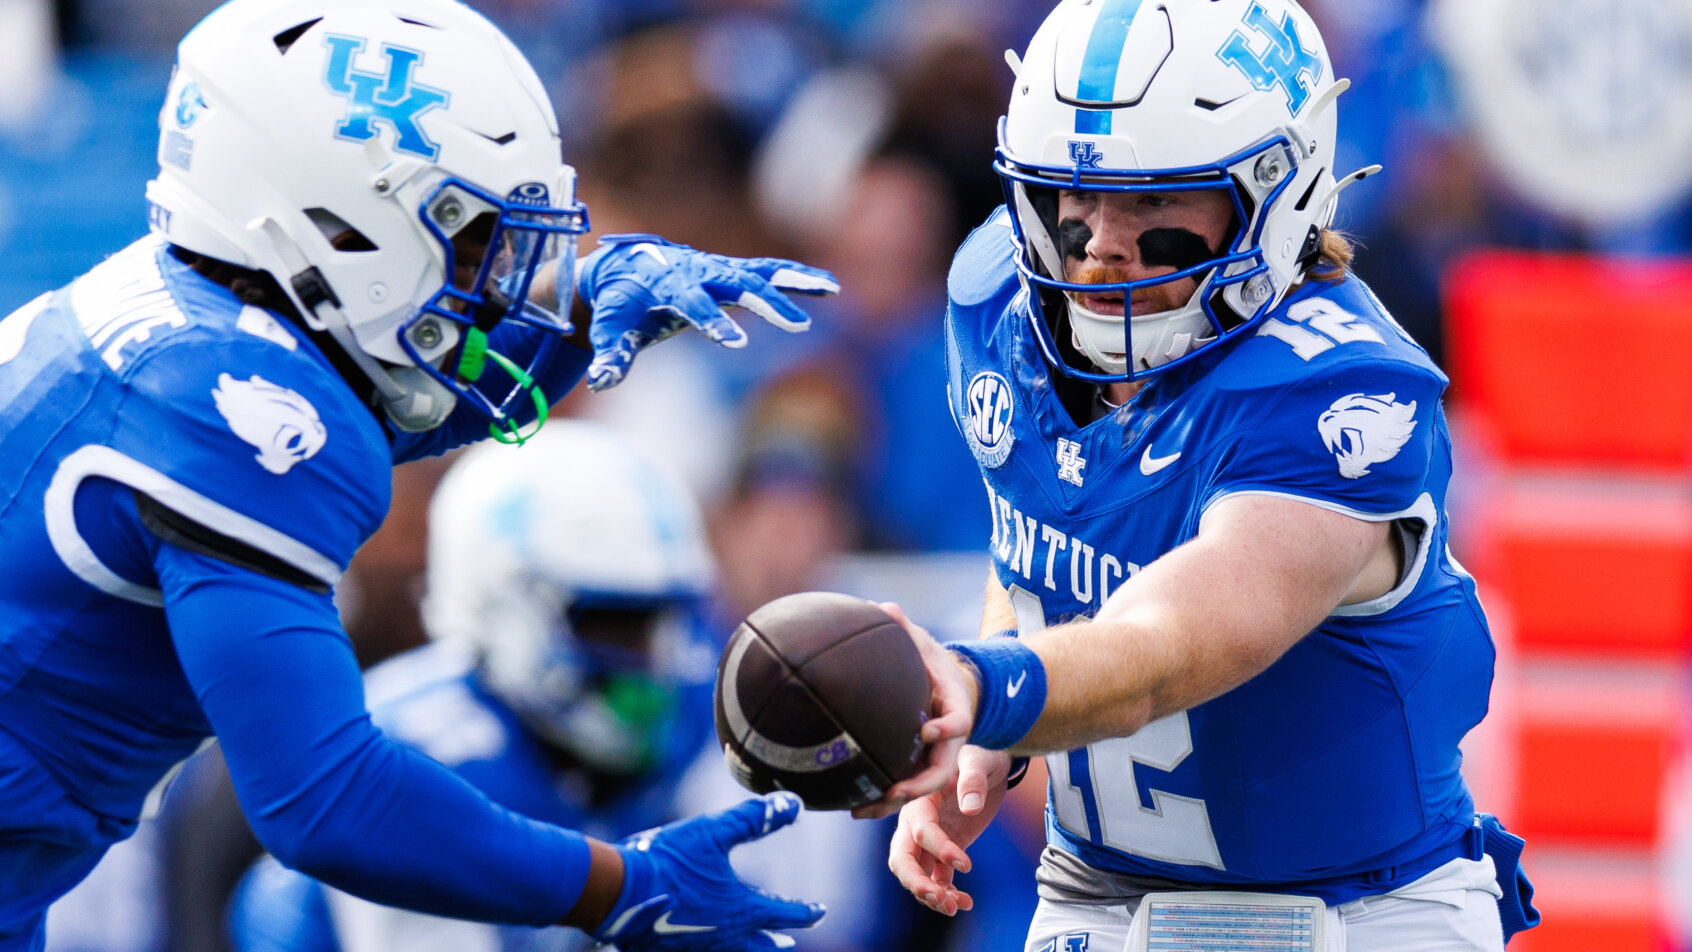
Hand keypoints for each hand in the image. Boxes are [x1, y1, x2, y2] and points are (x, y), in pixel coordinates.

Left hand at [576, 234, 838, 390]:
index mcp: (667, 285)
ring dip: (793, 282)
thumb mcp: (610, 329)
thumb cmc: (619, 304)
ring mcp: (718, 269)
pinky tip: (829, 287)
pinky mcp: (733, 271)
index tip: (735, 342)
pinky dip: (797, 277)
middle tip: (797, 327)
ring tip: (830, 290)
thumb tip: (601, 381)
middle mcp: (697, 271)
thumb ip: (611, 354)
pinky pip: (769, 272)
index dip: (713, 322)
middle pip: (737, 285)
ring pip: (760, 272)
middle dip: (767, 304)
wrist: (625, 268)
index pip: (692, 304)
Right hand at [591, 792, 825, 950]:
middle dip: (776, 942)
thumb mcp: (714, 831)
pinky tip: (703, 940)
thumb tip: (794, 804)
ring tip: (751, 946)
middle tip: (790, 943)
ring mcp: (697, 947)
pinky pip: (699, 951)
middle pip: (760, 946)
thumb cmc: (668, 860)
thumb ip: (755, 819)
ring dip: (747, 948)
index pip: (784, 913)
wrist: (617, 892)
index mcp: (740, 909)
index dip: (806, 911)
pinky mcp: (670, 950)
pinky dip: (711, 948)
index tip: (821, 910)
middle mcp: (724, 935)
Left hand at [850, 603, 978, 819]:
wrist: (948, 688)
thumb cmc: (933, 665)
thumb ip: (906, 630)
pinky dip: (881, 800)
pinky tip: (852, 806)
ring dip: (893, 803)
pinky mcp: (916, 768)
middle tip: (895, 791)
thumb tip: (884, 607)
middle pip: (940, 770)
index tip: (927, 730)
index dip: (947, 729)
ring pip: (920, 789)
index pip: (959, 723)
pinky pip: (902, 788)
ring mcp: (934, 759)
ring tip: (862, 810)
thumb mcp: (925, 645)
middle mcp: (949, 742)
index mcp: (956, 710)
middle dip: (919, 783)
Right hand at [888, 746, 1012, 915]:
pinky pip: (937, 878)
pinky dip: (947, 894)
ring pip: (916, 874)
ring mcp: (929, 839)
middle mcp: (917, 822)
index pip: (921, 831)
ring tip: (955, 907)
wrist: (988, 763)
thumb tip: (970, 806)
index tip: (966, 864)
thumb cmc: (979, 755)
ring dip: (931, 895)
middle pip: (902, 859)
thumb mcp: (978, 760)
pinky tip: (966, 902)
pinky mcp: (943, 850)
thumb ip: (973, 780)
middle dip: (916, 882)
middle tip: (940, 900)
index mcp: (920, 800)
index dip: (940, 849)